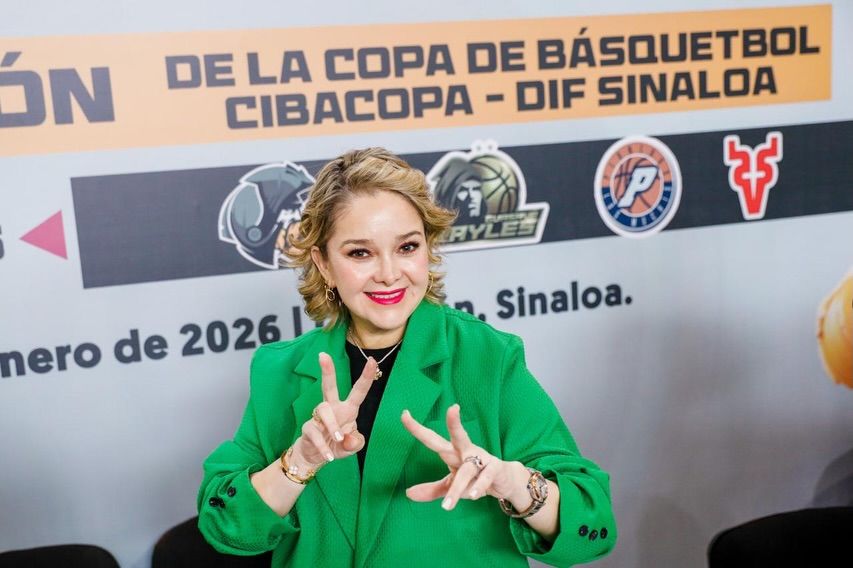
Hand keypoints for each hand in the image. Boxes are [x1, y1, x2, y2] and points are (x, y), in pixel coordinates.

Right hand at [291, 352, 376, 468]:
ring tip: (338, 439)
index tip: (373, 360)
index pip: (359, 391)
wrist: (317, 458)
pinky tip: (329, 456)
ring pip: (323, 410)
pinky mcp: (308, 428)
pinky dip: (323, 446)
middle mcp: (333, 408)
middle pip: (329, 386)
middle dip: (327, 371)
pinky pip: (315, 432)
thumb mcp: (352, 446)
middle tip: (323, 355)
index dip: (366, 376)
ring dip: (332, 425)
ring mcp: (319, 417)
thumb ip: (355, 442)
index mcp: (348, 409)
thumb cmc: (338, 446)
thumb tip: (348, 439)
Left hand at [401, 404, 521, 510]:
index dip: (418, 429)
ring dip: (457, 488)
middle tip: (453, 409)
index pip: (432, 439)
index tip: (404, 415)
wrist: (504, 482)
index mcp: (452, 452)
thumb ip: (432, 489)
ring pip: (468, 469)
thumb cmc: (474, 478)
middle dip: (455, 422)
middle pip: (458, 435)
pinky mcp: (495, 468)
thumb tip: (408, 494)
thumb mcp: (451, 484)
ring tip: (447, 506)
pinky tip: (473, 495)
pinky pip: (486, 477)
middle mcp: (466, 450)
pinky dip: (478, 486)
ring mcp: (482, 458)